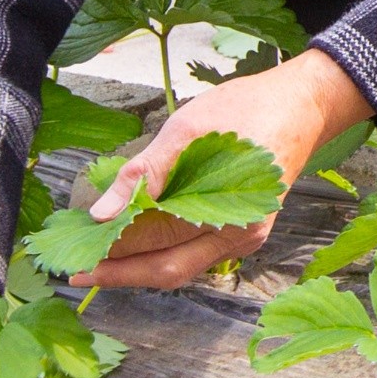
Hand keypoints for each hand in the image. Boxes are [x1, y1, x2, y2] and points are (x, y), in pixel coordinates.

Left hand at [72, 48, 368, 291]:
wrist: (302, 105)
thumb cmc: (246, 110)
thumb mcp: (188, 128)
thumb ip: (145, 172)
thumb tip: (102, 214)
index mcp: (227, 213)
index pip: (156, 242)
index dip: (113, 252)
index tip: (74, 256)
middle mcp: (238, 236)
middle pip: (168, 270)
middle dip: (120, 273)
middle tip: (76, 271)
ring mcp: (243, 237)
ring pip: (180, 266)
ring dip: (139, 266)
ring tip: (98, 257)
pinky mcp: (242, 230)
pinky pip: (194, 252)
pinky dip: (161, 251)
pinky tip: (135, 239)